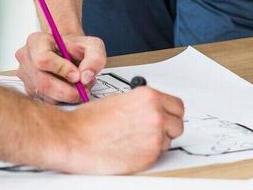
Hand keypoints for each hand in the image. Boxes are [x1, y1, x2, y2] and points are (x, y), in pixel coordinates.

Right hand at [15, 30, 105, 103]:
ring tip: (80, 88)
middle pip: (43, 82)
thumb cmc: (76, 48)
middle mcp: (26, 58)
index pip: (42, 59)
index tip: (77, 75)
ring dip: (66, 97)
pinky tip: (71, 91)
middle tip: (83, 90)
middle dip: (67, 90)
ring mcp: (26, 76)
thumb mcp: (92, 46)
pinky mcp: (30, 90)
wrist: (70, 53)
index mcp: (36, 41)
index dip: (61, 69)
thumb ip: (94, 58)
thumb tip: (86, 77)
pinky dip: (61, 100)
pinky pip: (46, 101)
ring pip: (45, 95)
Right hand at [53, 87, 185, 173]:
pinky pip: (158, 155)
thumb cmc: (89, 121)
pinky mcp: (149, 156)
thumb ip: (142, 104)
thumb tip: (151, 109)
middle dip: (167, 128)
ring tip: (135, 140)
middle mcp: (155, 115)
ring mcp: (154, 137)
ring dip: (157, 141)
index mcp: (149, 97)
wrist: (75, 138)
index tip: (166, 116)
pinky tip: (131, 149)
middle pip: (178, 124)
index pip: (178, 106)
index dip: (170, 113)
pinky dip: (148, 154)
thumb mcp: (120, 99)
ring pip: (169, 140)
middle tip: (153, 130)